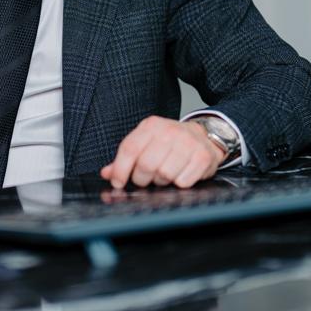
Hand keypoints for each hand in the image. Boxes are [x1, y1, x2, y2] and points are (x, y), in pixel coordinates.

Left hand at [100, 116, 225, 189]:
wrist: (203, 136)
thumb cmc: (170, 142)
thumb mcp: (146, 143)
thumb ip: (126, 158)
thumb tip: (107, 173)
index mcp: (151, 126)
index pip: (129, 149)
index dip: (120, 170)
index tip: (118, 182)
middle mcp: (170, 131)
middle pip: (146, 165)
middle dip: (142, 179)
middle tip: (146, 179)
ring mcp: (188, 143)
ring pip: (164, 175)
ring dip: (162, 181)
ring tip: (164, 176)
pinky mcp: (203, 156)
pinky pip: (183, 181)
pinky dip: (179, 184)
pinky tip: (180, 175)